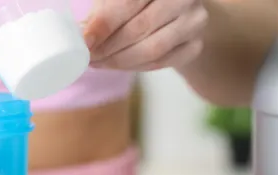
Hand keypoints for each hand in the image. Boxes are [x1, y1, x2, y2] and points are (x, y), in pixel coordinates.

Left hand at [82, 0, 208, 70]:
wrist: (173, 11)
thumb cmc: (137, 2)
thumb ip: (102, 11)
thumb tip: (82, 33)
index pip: (130, 2)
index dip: (104, 23)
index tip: (85, 41)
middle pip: (141, 27)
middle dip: (109, 46)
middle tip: (88, 56)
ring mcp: (195, 21)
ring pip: (152, 49)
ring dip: (119, 60)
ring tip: (98, 62)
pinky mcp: (195, 45)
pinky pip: (161, 63)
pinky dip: (134, 67)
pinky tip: (116, 65)